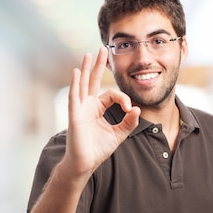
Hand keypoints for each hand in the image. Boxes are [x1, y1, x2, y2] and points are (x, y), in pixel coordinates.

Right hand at [62, 46, 139, 177]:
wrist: (85, 163)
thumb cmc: (98, 149)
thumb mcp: (119, 134)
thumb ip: (129, 122)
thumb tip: (137, 109)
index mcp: (98, 108)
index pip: (112, 94)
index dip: (123, 98)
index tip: (129, 109)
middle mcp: (88, 105)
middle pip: (94, 81)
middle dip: (99, 65)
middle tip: (103, 49)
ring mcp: (80, 108)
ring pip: (83, 84)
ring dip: (86, 68)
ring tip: (88, 54)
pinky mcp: (74, 114)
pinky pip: (75, 96)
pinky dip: (75, 84)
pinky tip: (77, 72)